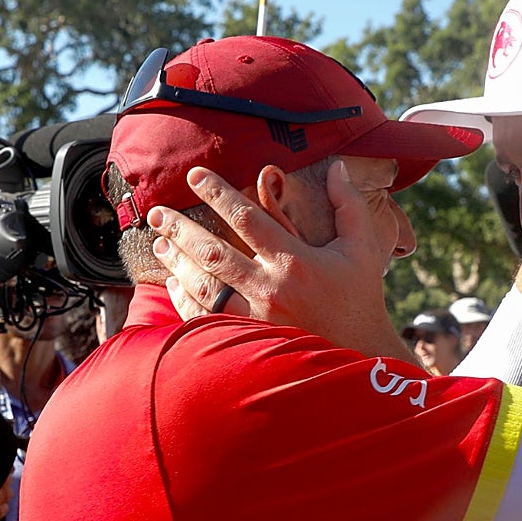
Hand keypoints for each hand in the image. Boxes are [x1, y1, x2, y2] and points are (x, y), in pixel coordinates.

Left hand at [149, 163, 412, 359]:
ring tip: (159, 241)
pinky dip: (184, 298)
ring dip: (177, 261)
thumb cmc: (361, 297)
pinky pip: (204, 318)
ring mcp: (256, 318)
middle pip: (213, 252)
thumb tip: (338, 168)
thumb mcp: (363, 248)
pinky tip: (173, 282)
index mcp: (297, 261)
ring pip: (203, 286)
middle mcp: (271, 289)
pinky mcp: (249, 341)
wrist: (360, 352)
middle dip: (181, 228)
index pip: (247, 218)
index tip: (194, 176)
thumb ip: (349, 206)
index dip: (218, 193)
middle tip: (158, 211)